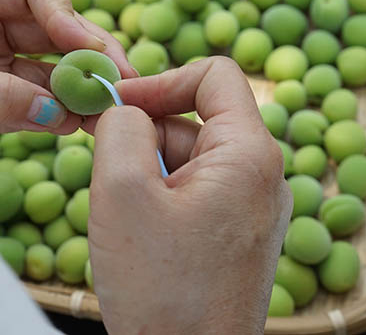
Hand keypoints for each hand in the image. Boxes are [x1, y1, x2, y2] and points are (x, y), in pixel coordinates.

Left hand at [0, 0, 134, 169]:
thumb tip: (57, 109)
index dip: (64, 12)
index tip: (85, 46)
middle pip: (53, 29)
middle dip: (87, 51)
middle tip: (119, 80)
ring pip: (52, 72)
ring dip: (81, 88)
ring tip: (110, 109)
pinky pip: (38, 107)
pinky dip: (62, 116)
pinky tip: (80, 125)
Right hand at [85, 57, 291, 334]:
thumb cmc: (163, 290)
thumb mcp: (123, 191)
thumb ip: (120, 127)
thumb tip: (125, 109)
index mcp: (250, 154)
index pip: (214, 75)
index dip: (160, 80)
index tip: (117, 107)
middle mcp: (263, 177)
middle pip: (196, 119)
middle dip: (145, 133)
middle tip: (101, 164)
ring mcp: (253, 210)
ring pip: (190, 160)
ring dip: (148, 172)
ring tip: (122, 217)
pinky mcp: (238, 238)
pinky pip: (195, 195)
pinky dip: (160, 201)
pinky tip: (138, 238)